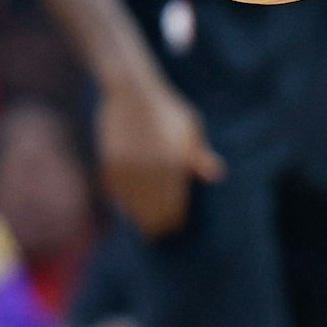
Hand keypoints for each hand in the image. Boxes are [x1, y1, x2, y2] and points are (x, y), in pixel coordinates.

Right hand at [97, 73, 224, 237]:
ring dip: (140, 218)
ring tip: (147, 225)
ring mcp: (128, 170)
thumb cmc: (168, 111)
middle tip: (161, 231)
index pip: (173, 208)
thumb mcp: (191, 129)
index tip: (176, 225)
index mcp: (174, 164)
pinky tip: (130, 209)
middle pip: (152, 214)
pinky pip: (118, 196)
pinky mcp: (110, 166)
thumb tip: (216, 176)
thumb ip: (199, 156)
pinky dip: (124, 205)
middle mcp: (150, 171)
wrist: (132, 94)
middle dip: (158, 225)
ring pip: (133, 210)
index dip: (175, 221)